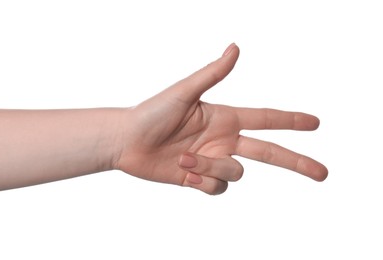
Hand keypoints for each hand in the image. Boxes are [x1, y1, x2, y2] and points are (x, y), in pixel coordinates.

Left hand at [116, 43, 327, 194]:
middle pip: (269, 153)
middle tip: (322, 173)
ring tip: (184, 158)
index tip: (315, 123)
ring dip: (211, 167)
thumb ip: (212, 73)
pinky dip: (202, 180)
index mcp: (225, 118)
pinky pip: (216, 188)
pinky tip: (183, 172)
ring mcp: (213, 160)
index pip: (266, 120)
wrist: (127, 142)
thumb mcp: (184, 92)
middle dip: (296, 162)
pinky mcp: (199, 178)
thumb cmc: (151, 112)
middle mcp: (223, 140)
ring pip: (235, 173)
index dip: (291, 121)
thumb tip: (236, 47)